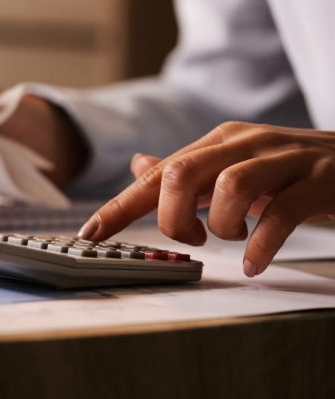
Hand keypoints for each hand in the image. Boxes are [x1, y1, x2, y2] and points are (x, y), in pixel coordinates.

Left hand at [79, 121, 334, 275]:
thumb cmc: (290, 170)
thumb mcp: (234, 166)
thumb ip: (188, 170)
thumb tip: (139, 165)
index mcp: (218, 142)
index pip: (157, 173)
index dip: (120, 206)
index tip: (91, 235)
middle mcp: (244, 143)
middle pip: (182, 172)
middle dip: (171, 216)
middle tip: (190, 238)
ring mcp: (283, 158)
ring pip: (228, 186)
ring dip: (220, 226)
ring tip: (230, 240)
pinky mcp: (318, 180)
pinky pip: (280, 213)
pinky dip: (261, 244)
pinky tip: (255, 262)